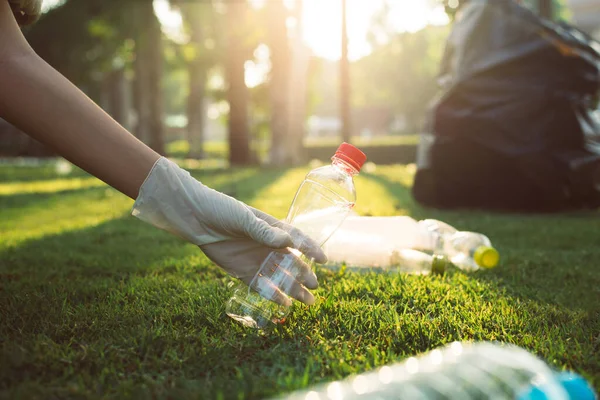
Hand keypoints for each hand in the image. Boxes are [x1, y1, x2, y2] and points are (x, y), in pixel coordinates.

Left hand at [201, 207, 326, 305]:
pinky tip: (284, 304)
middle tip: (315, 286)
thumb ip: (264, 232)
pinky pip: (261, 285)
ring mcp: (256, 259)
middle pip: (291, 262)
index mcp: (273, 228)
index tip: (323, 259)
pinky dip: (273, 294)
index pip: (297, 239)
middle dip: (304, 274)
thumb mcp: (244, 218)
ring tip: (307, 301)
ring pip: (279, 276)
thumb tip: (288, 242)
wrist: (196, 218)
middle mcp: (268, 245)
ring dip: (293, 288)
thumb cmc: (222, 211)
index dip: (310, 249)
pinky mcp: (243, 271)